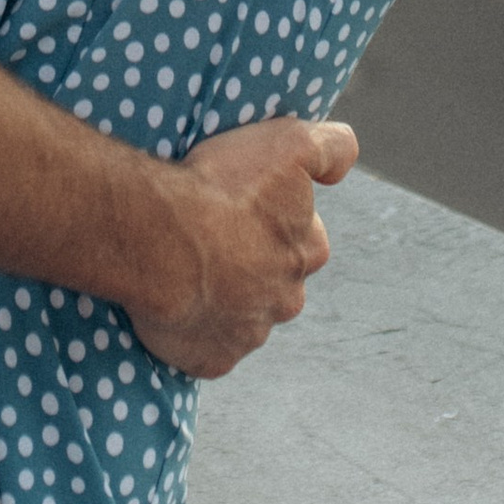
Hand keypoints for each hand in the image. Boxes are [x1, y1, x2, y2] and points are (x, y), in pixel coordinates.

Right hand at [124, 112, 357, 378]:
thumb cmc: (220, 188)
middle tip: (212, 235)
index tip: (243, 203)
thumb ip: (331, 148)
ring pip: (243, 316)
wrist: (158, 240)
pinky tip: (177, 304)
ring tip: (187, 268)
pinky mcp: (215, 360)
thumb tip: (344, 163)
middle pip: (274, 279)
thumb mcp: (288, 144)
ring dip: (224, 297)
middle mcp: (287, 299)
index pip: (305, 235)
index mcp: (308, 252)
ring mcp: (250, 335)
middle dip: (252, 262)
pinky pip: (209, 347)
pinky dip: (196, 331)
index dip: (274, 216)